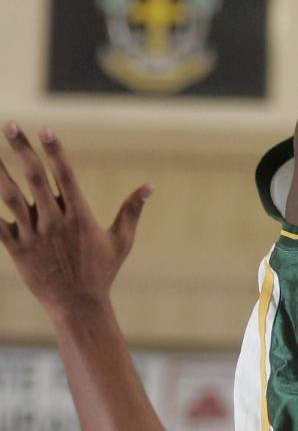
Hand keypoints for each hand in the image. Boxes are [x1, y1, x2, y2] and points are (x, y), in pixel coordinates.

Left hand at [0, 123, 150, 320]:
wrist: (78, 306)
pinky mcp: (17, 250)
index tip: (45, 128)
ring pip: (10, 197)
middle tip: (9, 124)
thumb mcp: (121, 240)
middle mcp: (54, 220)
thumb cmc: (101, 272)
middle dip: (21, 148)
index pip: (65, 173)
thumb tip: (151, 186)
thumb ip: (132, 210)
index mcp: (79, 214)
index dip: (54, 149)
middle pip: (34, 176)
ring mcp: (34, 234)